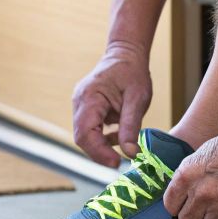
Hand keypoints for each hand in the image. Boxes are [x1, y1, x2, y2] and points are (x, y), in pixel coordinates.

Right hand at [70, 41, 152, 166]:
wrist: (126, 54)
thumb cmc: (133, 73)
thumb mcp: (137, 99)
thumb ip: (131, 126)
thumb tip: (130, 153)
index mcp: (89, 97)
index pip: (85, 133)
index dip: (98, 152)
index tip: (116, 163)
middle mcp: (80, 102)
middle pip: (82, 137)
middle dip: (99, 152)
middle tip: (119, 163)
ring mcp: (81, 104)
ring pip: (85, 134)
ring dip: (101, 146)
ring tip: (122, 150)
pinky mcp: (87, 108)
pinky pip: (91, 128)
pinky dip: (103, 137)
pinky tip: (119, 136)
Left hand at [162, 125, 217, 218]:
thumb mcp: (200, 155)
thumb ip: (188, 178)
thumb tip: (181, 195)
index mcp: (187, 176)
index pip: (170, 205)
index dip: (176, 206)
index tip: (181, 205)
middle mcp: (201, 193)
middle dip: (191, 216)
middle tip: (197, 210)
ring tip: (212, 213)